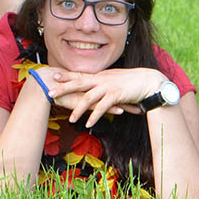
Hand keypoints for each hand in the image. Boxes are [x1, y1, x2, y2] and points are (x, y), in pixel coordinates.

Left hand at [45, 68, 167, 127]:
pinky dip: (95, 115)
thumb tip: (95, 85)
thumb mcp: (114, 79)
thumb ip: (103, 82)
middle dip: (64, 88)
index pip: (80, 75)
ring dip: (79, 109)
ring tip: (71, 119)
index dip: (67, 76)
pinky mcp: (116, 95)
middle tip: (50, 93)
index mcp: (100, 76)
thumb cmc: (131, 81)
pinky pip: (103, 107)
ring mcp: (108, 87)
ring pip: (89, 97)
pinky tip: (89, 123)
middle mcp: (101, 80)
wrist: (147, 81)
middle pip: (79, 83)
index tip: (54, 76)